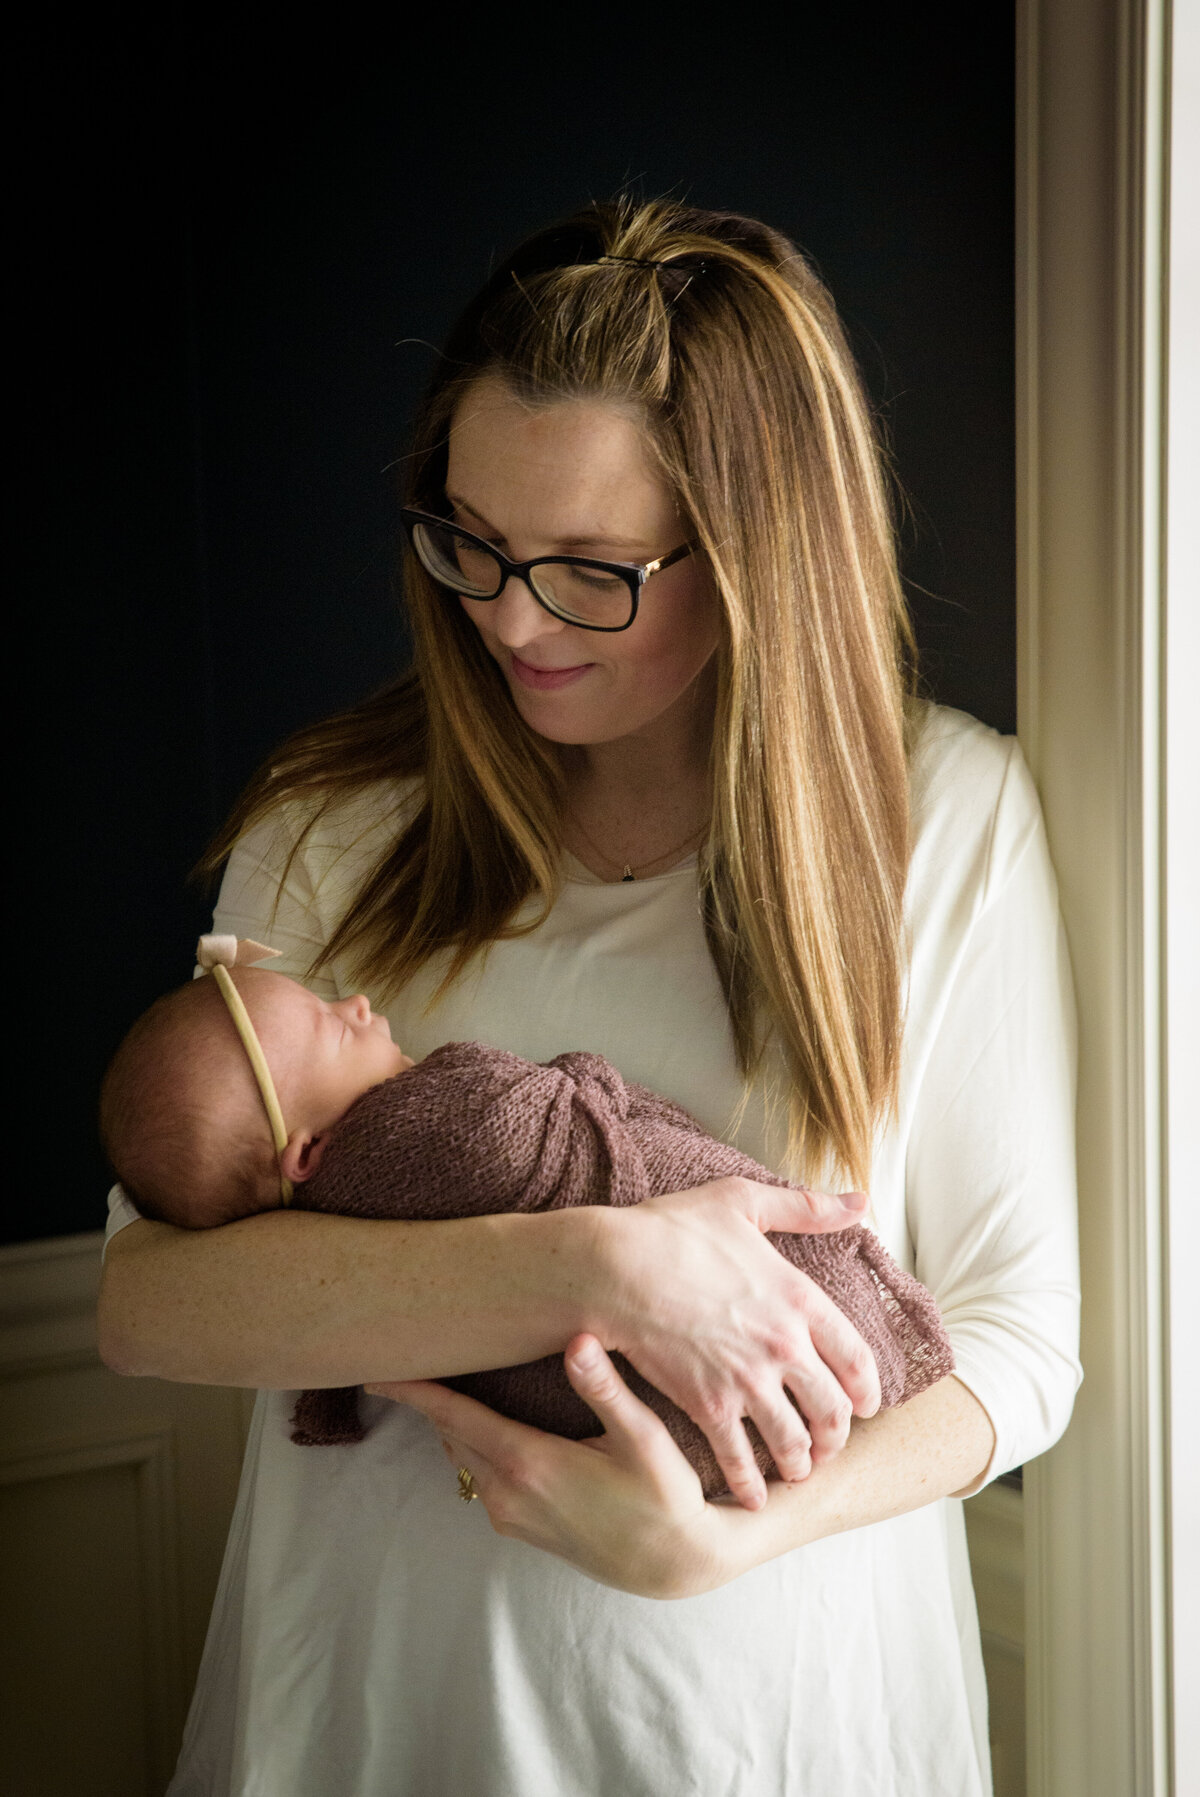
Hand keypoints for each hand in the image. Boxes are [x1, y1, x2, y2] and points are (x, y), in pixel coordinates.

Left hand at [367, 1336, 742, 1598]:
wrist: (675, 1564)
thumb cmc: (665, 1495)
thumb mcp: (644, 1439)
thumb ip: (605, 1389)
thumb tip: (578, 1339)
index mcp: (527, 1463)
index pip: (453, 1415)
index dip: (413, 1389)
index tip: (375, 1368)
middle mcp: (507, 1492)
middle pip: (449, 1431)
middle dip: (425, 1397)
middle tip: (407, 1354)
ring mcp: (510, 1512)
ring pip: (462, 1453)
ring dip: (449, 1419)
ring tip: (439, 1379)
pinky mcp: (519, 1525)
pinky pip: (479, 1474)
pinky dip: (470, 1443)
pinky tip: (484, 1421)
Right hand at [592, 1177, 880, 1511]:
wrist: (614, 1268)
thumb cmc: (672, 1230)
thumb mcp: (743, 1203)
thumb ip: (806, 1207)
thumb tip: (860, 1201)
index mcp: (800, 1298)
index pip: (856, 1358)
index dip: (866, 1390)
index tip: (864, 1405)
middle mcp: (785, 1346)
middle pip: (832, 1409)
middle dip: (836, 1435)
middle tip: (830, 1446)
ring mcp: (748, 1380)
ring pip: (794, 1441)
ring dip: (800, 1463)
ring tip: (796, 1472)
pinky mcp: (708, 1406)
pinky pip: (740, 1458)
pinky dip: (750, 1483)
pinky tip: (751, 1496)